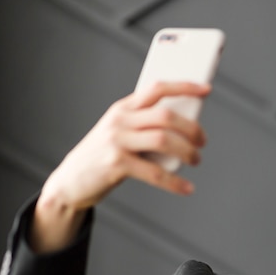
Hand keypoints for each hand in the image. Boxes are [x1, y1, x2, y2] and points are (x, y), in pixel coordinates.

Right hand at [30, 82, 210, 252]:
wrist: (70, 180)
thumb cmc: (104, 156)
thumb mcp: (121, 133)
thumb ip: (146, 126)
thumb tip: (188, 128)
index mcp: (123, 108)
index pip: (157, 88)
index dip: (184, 86)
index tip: (206, 90)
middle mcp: (120, 120)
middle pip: (165, 116)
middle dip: (191, 128)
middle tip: (202, 141)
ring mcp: (117, 141)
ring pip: (163, 139)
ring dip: (187, 151)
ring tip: (196, 160)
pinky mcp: (116, 164)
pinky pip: (155, 172)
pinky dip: (175, 182)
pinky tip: (186, 188)